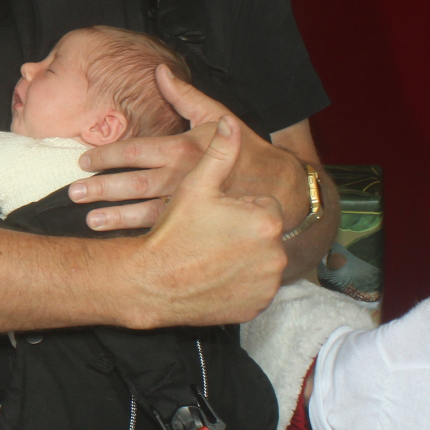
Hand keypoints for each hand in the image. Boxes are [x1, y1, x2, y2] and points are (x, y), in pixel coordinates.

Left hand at [71, 66, 298, 231]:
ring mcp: (189, 205)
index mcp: (183, 148)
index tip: (84, 160)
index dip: (107, 155)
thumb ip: (183, 96)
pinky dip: (139, 237)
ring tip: (89, 221)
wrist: (281, 188)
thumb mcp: (217, 116)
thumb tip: (159, 70)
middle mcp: (183, 177)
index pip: (136, 150)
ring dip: (115, 218)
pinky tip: (118, 244)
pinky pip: (163, 232)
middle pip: (134, 183)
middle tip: (74, 192)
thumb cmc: (246, 149)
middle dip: (102, 188)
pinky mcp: (197, 225)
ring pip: (145, 212)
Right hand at [124, 114, 285, 327]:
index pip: (259, 207)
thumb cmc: (174, 232)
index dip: (233, 209)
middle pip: (261, 235)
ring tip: (211, 257)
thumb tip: (230, 122)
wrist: (154, 284)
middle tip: (209, 237)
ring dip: (242, 258)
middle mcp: (275, 254)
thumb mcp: (195, 186)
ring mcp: (267, 284)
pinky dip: (240, 285)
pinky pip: (254, 289)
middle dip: (239, 234)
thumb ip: (219, 152)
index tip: (213, 217)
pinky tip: (216, 277)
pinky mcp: (257, 306)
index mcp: (265, 220)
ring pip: (259, 261)